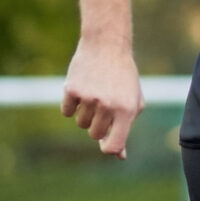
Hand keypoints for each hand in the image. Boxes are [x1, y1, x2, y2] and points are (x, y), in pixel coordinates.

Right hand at [62, 38, 144, 155]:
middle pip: (94, 134)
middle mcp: (107, 105)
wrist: (107, 44)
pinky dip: (72, 105)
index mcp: (126, 110)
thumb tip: (119, 155)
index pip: (113, 146)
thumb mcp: (133, 101)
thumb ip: (126, 128)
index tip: (106, 143)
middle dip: (98, 125)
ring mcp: (89, 98)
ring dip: (85, 114)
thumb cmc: (123, 77)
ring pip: (80, 124)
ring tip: (94, 95)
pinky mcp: (72, 89)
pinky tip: (81, 90)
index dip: (108, 148)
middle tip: (103, 106)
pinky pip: (67, 111)